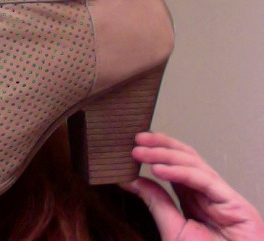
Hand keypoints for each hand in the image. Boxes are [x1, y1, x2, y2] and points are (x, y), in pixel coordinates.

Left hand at [122, 132, 263, 240]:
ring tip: (141, 152)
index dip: (155, 153)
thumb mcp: (173, 228)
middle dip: (161, 145)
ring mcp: (223, 196)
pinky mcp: (235, 203)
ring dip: (165, 154)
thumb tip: (132, 181)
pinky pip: (203, 180)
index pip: (175, 166)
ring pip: (193, 164)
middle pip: (185, 158)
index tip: (134, 146)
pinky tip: (158, 169)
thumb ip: (155, 203)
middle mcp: (209, 194)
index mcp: (195, 199)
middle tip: (137, 139)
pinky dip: (179, 172)